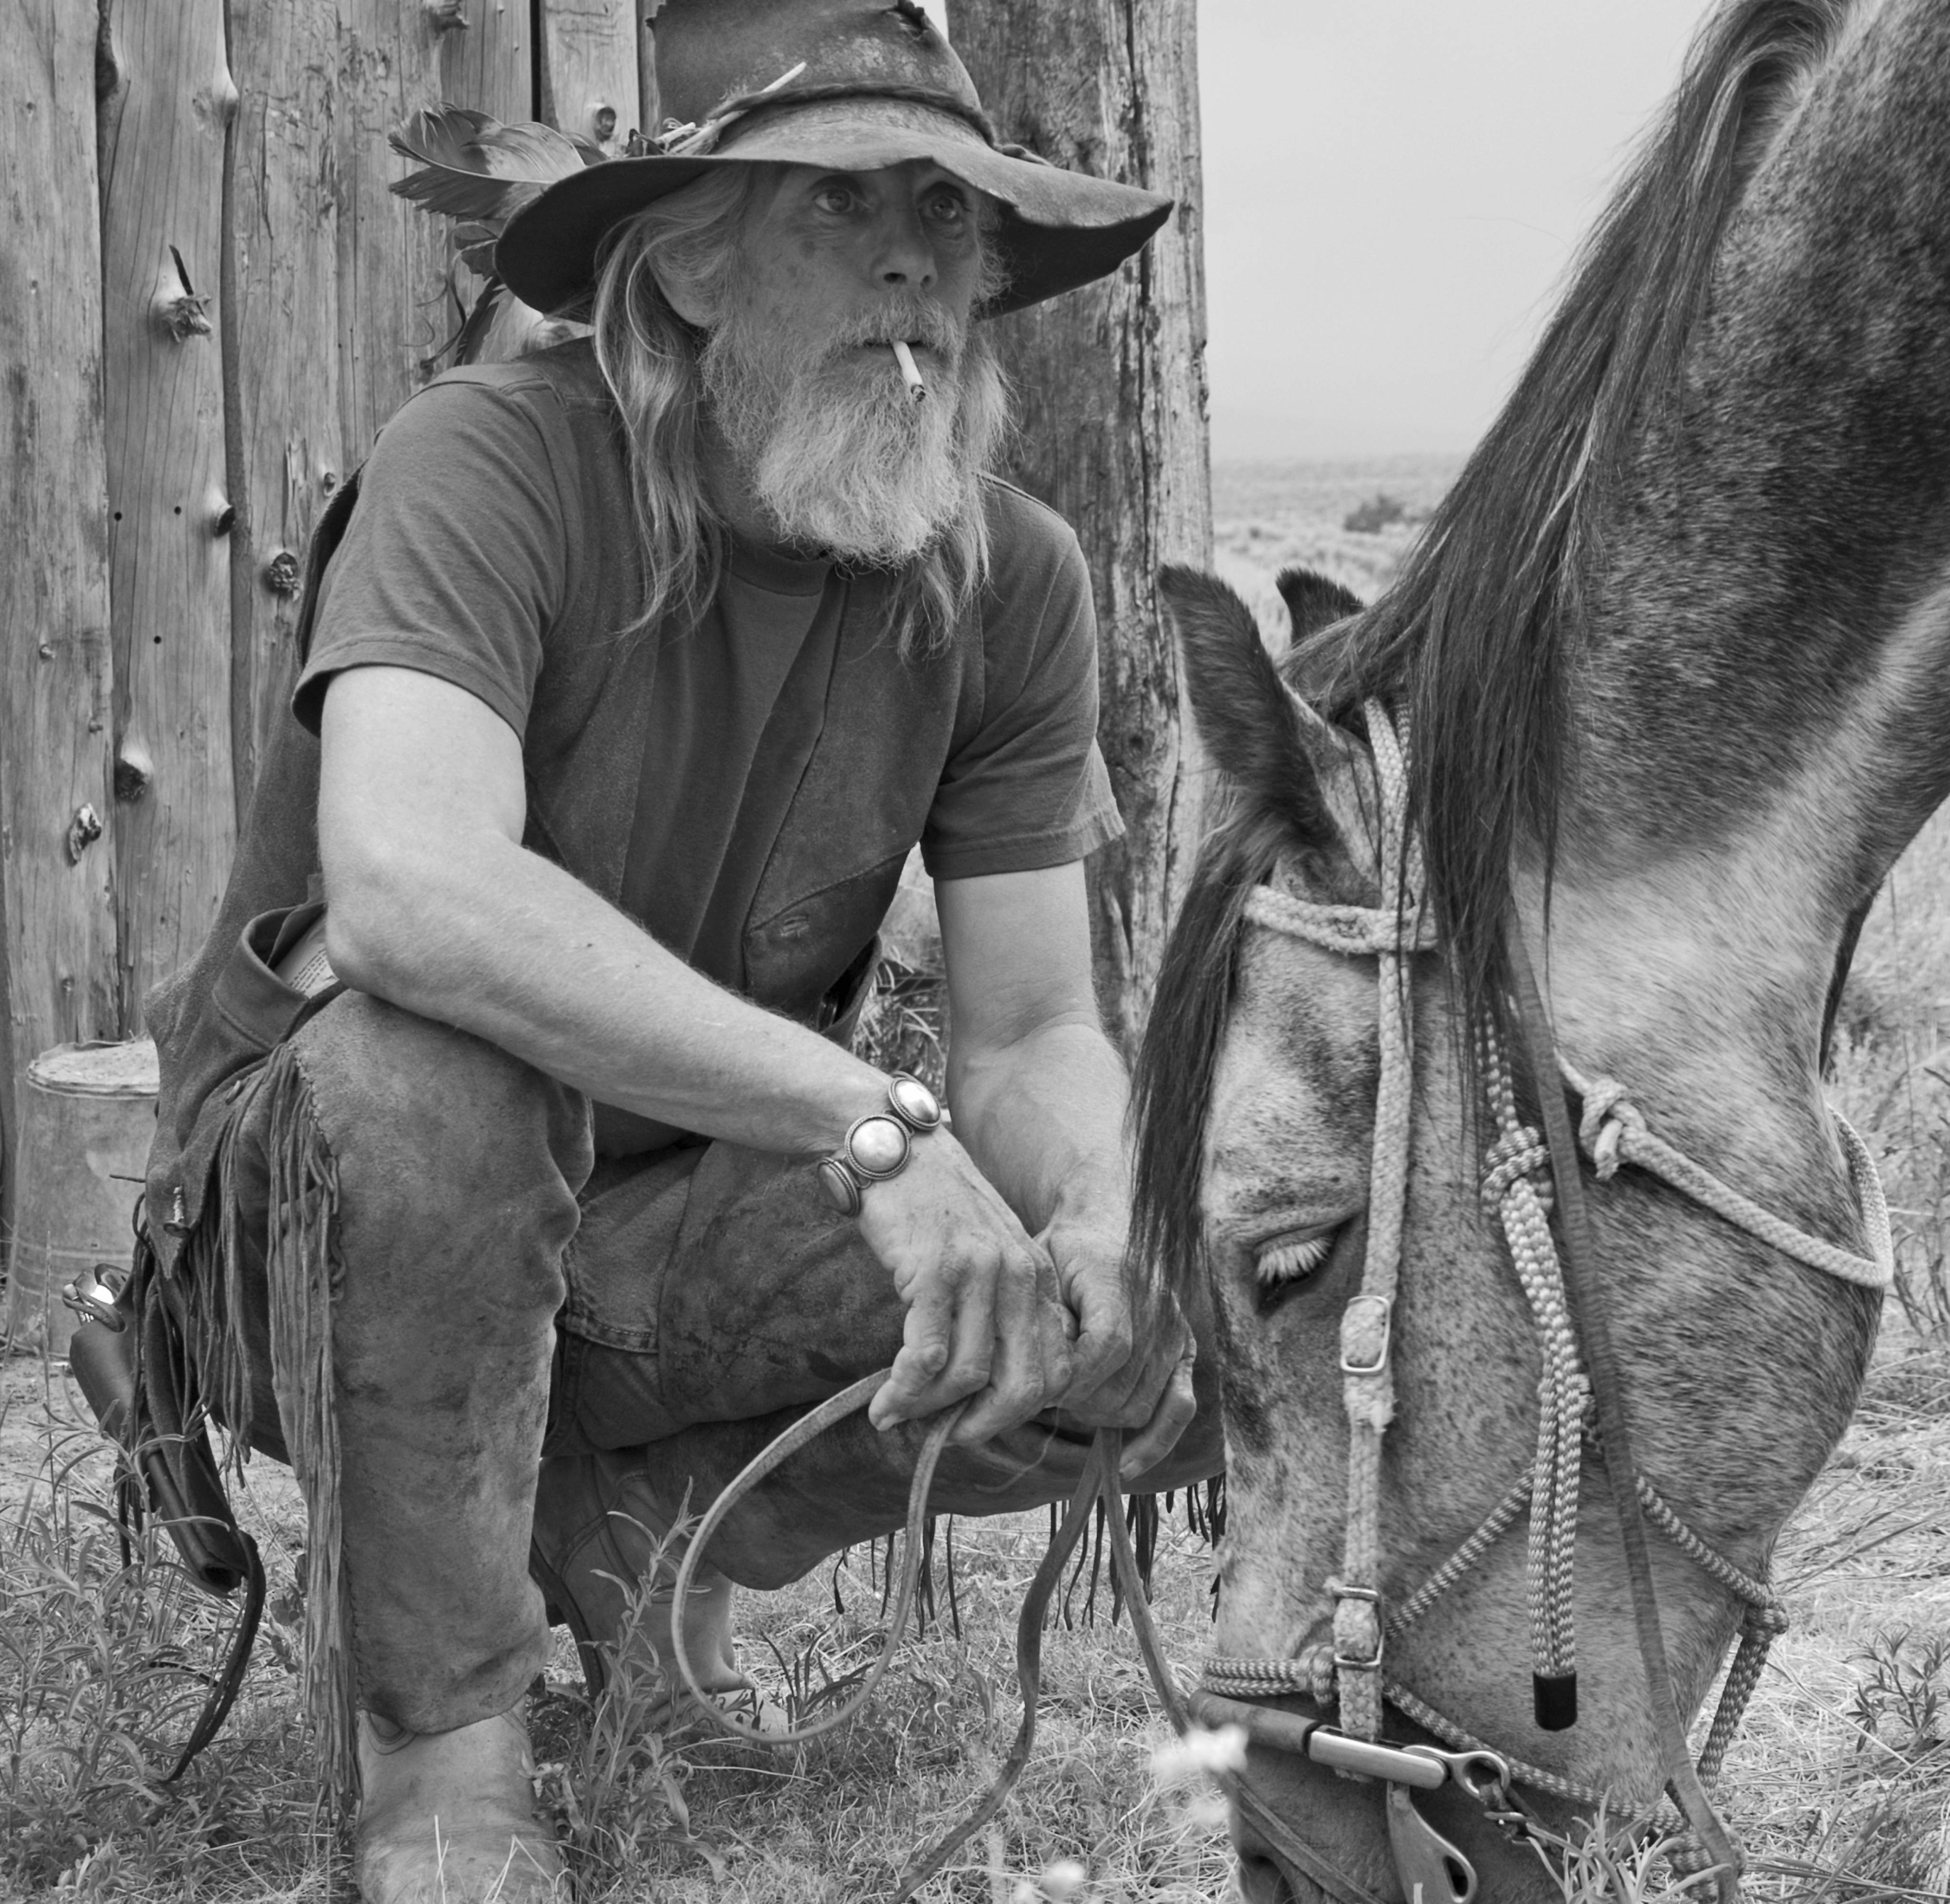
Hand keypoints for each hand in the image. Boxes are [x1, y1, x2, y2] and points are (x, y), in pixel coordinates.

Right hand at [856, 1128, 1075, 1445]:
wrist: (896, 1149)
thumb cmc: (934, 1210)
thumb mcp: (984, 1256)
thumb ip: (996, 1312)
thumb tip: (980, 1390)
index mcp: (1038, 1277)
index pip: (1055, 1370)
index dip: (1018, 1411)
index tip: (977, 1422)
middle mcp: (1018, 1277)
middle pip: (1023, 1386)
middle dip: (983, 1425)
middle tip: (945, 1436)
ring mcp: (979, 1274)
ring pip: (968, 1376)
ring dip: (928, 1409)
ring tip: (896, 1414)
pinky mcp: (933, 1272)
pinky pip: (925, 1356)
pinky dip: (903, 1391)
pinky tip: (883, 1402)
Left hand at [1042, 1214, 1197, 1480]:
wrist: (1106, 1225)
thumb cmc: (1060, 1253)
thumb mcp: (1039, 1268)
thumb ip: (1042, 1317)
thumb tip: (1037, 1379)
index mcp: (1117, 1276)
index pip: (1108, 1344)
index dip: (1072, 1377)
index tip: (1039, 1386)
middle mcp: (1156, 1304)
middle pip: (1121, 1385)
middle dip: (1075, 1402)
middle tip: (1045, 1393)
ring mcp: (1175, 1330)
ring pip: (1137, 1405)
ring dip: (1098, 1415)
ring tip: (1069, 1397)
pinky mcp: (1186, 1351)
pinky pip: (1180, 1408)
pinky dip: (1155, 1443)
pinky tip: (1126, 1467)